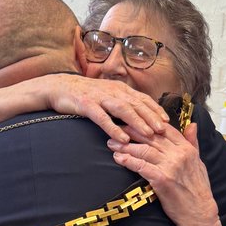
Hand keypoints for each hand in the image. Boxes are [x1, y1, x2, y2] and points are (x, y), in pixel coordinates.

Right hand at [39, 74, 167, 143]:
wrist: (59, 86)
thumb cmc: (85, 94)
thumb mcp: (107, 95)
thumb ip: (122, 102)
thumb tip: (139, 114)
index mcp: (119, 88)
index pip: (142, 98)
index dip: (155, 109)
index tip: (166, 121)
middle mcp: (112, 91)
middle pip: (136, 104)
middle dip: (151, 117)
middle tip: (163, 130)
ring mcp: (99, 97)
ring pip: (123, 109)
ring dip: (137, 122)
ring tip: (148, 134)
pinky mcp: (86, 104)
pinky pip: (102, 117)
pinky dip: (113, 128)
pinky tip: (122, 138)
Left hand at [107, 123, 221, 225]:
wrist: (198, 214)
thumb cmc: (197, 190)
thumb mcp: (199, 162)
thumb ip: (193, 143)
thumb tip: (192, 125)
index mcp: (187, 149)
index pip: (164, 129)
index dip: (146, 123)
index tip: (133, 121)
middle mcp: (179, 155)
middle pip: (150, 137)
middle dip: (131, 132)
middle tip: (115, 130)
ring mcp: (170, 167)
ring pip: (144, 150)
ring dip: (125, 146)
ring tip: (112, 144)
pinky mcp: (162, 179)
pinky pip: (141, 166)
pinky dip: (128, 161)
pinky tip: (119, 158)